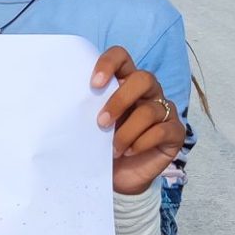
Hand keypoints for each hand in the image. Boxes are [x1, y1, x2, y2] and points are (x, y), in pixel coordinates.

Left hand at [92, 46, 183, 194]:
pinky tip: (129, 152)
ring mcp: (164, 111)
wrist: (118, 177)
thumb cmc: (101, 146)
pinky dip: (142, 143)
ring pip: (150, 110)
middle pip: (143, 78)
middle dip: (120, 100)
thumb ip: (84, 110)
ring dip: (127, 132)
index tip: (94, 84)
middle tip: (101, 122)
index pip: (121, 57)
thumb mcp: (89, 126)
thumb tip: (59, 104)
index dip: (109, 64)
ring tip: (113, 149)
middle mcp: (147, 92)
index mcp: (124, 82)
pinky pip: (163, 130)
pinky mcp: (175, 132)